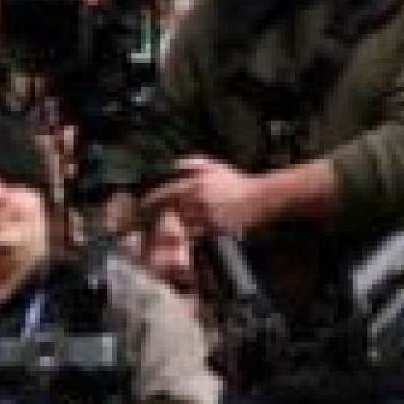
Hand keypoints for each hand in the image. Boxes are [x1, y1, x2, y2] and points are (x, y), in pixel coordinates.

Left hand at [144, 157, 272, 237]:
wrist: (260, 197)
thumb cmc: (236, 181)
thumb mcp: (214, 167)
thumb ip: (193, 164)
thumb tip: (174, 165)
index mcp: (195, 184)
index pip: (165, 193)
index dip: (151, 201)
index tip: (143, 206)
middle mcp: (198, 200)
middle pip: (170, 212)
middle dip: (160, 218)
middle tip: (148, 224)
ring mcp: (206, 215)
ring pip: (181, 226)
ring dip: (172, 230)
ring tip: (162, 235)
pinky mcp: (215, 228)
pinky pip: (196, 236)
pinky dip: (188, 238)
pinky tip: (183, 240)